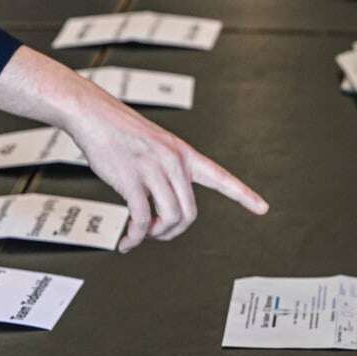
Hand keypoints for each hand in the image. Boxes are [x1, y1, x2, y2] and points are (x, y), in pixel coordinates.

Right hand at [0, 47, 267, 252]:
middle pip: (189, 213)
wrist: (93, 113)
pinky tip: (127, 241)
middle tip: (157, 234)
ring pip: (169, 219)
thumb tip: (166, 210)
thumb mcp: (156, 147)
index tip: (263, 208)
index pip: (221, 177)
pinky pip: (141, 220)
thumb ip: (167, 172)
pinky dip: (135, 237)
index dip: (244, 195)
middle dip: (174, 231)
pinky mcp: (131, 179)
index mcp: (184, 154)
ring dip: (156, 235)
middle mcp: (174, 162)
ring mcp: (154, 169)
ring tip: (141, 235)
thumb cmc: (120, 132)